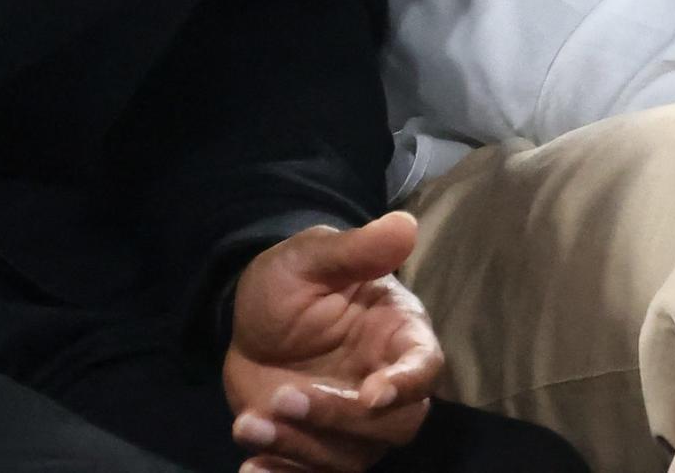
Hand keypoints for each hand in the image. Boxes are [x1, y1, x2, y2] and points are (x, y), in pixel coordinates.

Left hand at [223, 212, 442, 472]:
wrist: (249, 323)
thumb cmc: (291, 282)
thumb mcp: (312, 257)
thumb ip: (356, 249)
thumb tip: (405, 225)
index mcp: (399, 334)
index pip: (425, 367)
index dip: (407, 385)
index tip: (372, 394)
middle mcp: (387, 385)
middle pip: (395, 425)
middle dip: (339, 419)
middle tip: (283, 397)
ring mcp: (355, 425)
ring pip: (352, 457)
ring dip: (300, 448)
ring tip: (249, 423)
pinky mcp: (321, 450)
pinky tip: (251, 467)